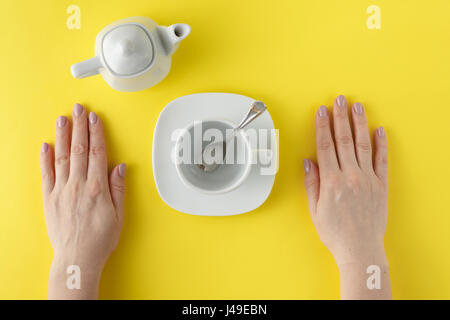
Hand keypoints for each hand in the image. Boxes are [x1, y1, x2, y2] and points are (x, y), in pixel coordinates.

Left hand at [40, 103, 125, 298]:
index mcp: (97, 188)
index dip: (96, 133)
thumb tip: (119, 168)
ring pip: (61, 157)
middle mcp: (78, 185)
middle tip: (79, 109)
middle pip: (79, 149)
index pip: (96, 153)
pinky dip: (45, 158)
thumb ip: (118, 189)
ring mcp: (61, 191)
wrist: (77, 258)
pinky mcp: (49, 199)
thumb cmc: (100, 239)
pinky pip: (46, 174)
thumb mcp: (119, 215)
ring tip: (63, 119)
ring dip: (62, 136)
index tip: (94, 118)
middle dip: (79, 127)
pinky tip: (45, 145)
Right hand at [304, 95, 390, 298]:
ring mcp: (368, 179)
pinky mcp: (381, 185)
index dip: (322, 126)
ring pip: (363, 145)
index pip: (325, 146)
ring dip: (360, 124)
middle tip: (340, 100)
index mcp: (331, 181)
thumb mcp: (315, 209)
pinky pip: (382, 160)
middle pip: (344, 140)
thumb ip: (312, 183)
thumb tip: (308, 161)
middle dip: (341, 117)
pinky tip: (380, 130)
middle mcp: (350, 176)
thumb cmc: (335, 232)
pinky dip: (382, 144)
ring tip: (358, 107)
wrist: (360, 248)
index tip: (321, 111)